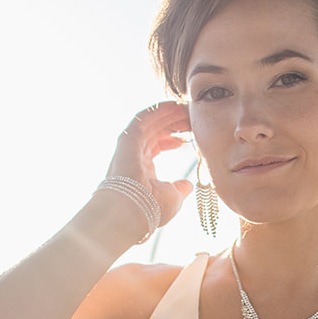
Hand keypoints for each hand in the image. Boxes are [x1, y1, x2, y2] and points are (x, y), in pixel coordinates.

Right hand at [105, 101, 193, 225]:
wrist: (131, 213)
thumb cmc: (151, 210)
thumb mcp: (173, 198)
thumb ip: (180, 189)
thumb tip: (187, 184)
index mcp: (142, 169)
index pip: (157, 146)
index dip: (173, 138)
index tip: (188, 134)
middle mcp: (134, 156)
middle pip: (154, 132)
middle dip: (173, 123)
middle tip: (190, 117)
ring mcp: (129, 147)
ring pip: (150, 123)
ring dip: (168, 114)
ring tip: (185, 107)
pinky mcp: (127, 140)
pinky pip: (144, 119)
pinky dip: (158, 110)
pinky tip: (173, 105)